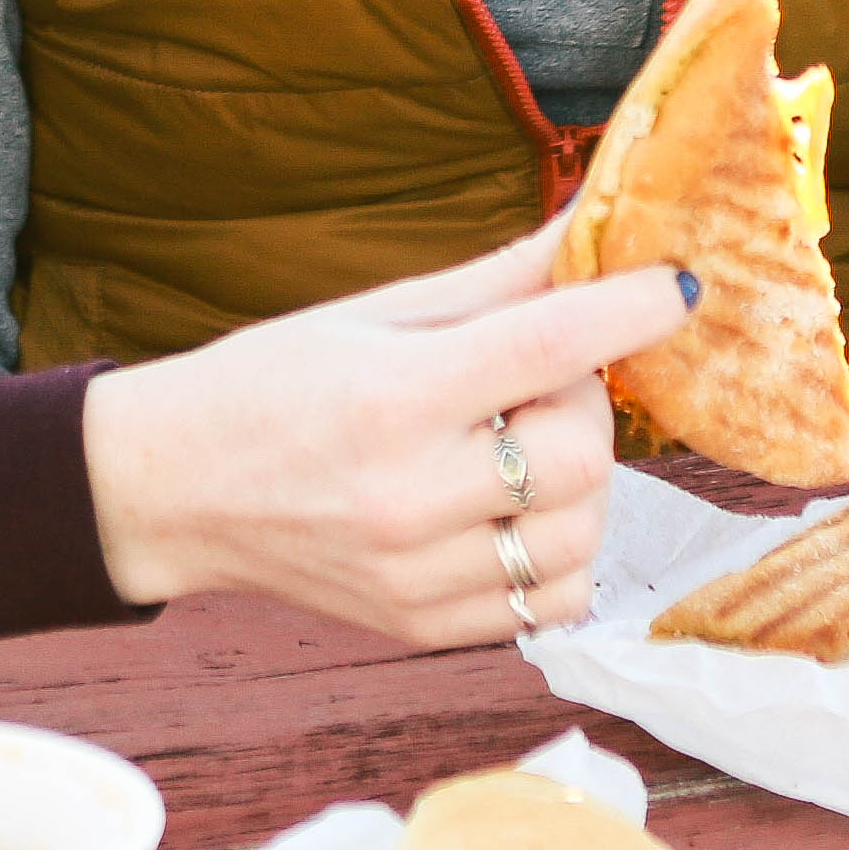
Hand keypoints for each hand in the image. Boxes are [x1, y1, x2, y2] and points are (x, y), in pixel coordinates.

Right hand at [76, 234, 691, 646]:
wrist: (172, 489)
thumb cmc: (271, 383)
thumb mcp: (374, 314)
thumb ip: (499, 282)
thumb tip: (596, 222)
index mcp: (392, 397)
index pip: (551, 346)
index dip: (631, 308)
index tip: (676, 286)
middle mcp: (407, 495)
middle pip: (583, 451)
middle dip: (587, 401)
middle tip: (544, 378)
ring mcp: (417, 574)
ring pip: (583, 533)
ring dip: (577, 479)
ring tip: (519, 444)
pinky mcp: (421, 627)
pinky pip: (550, 600)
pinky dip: (556, 552)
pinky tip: (510, 510)